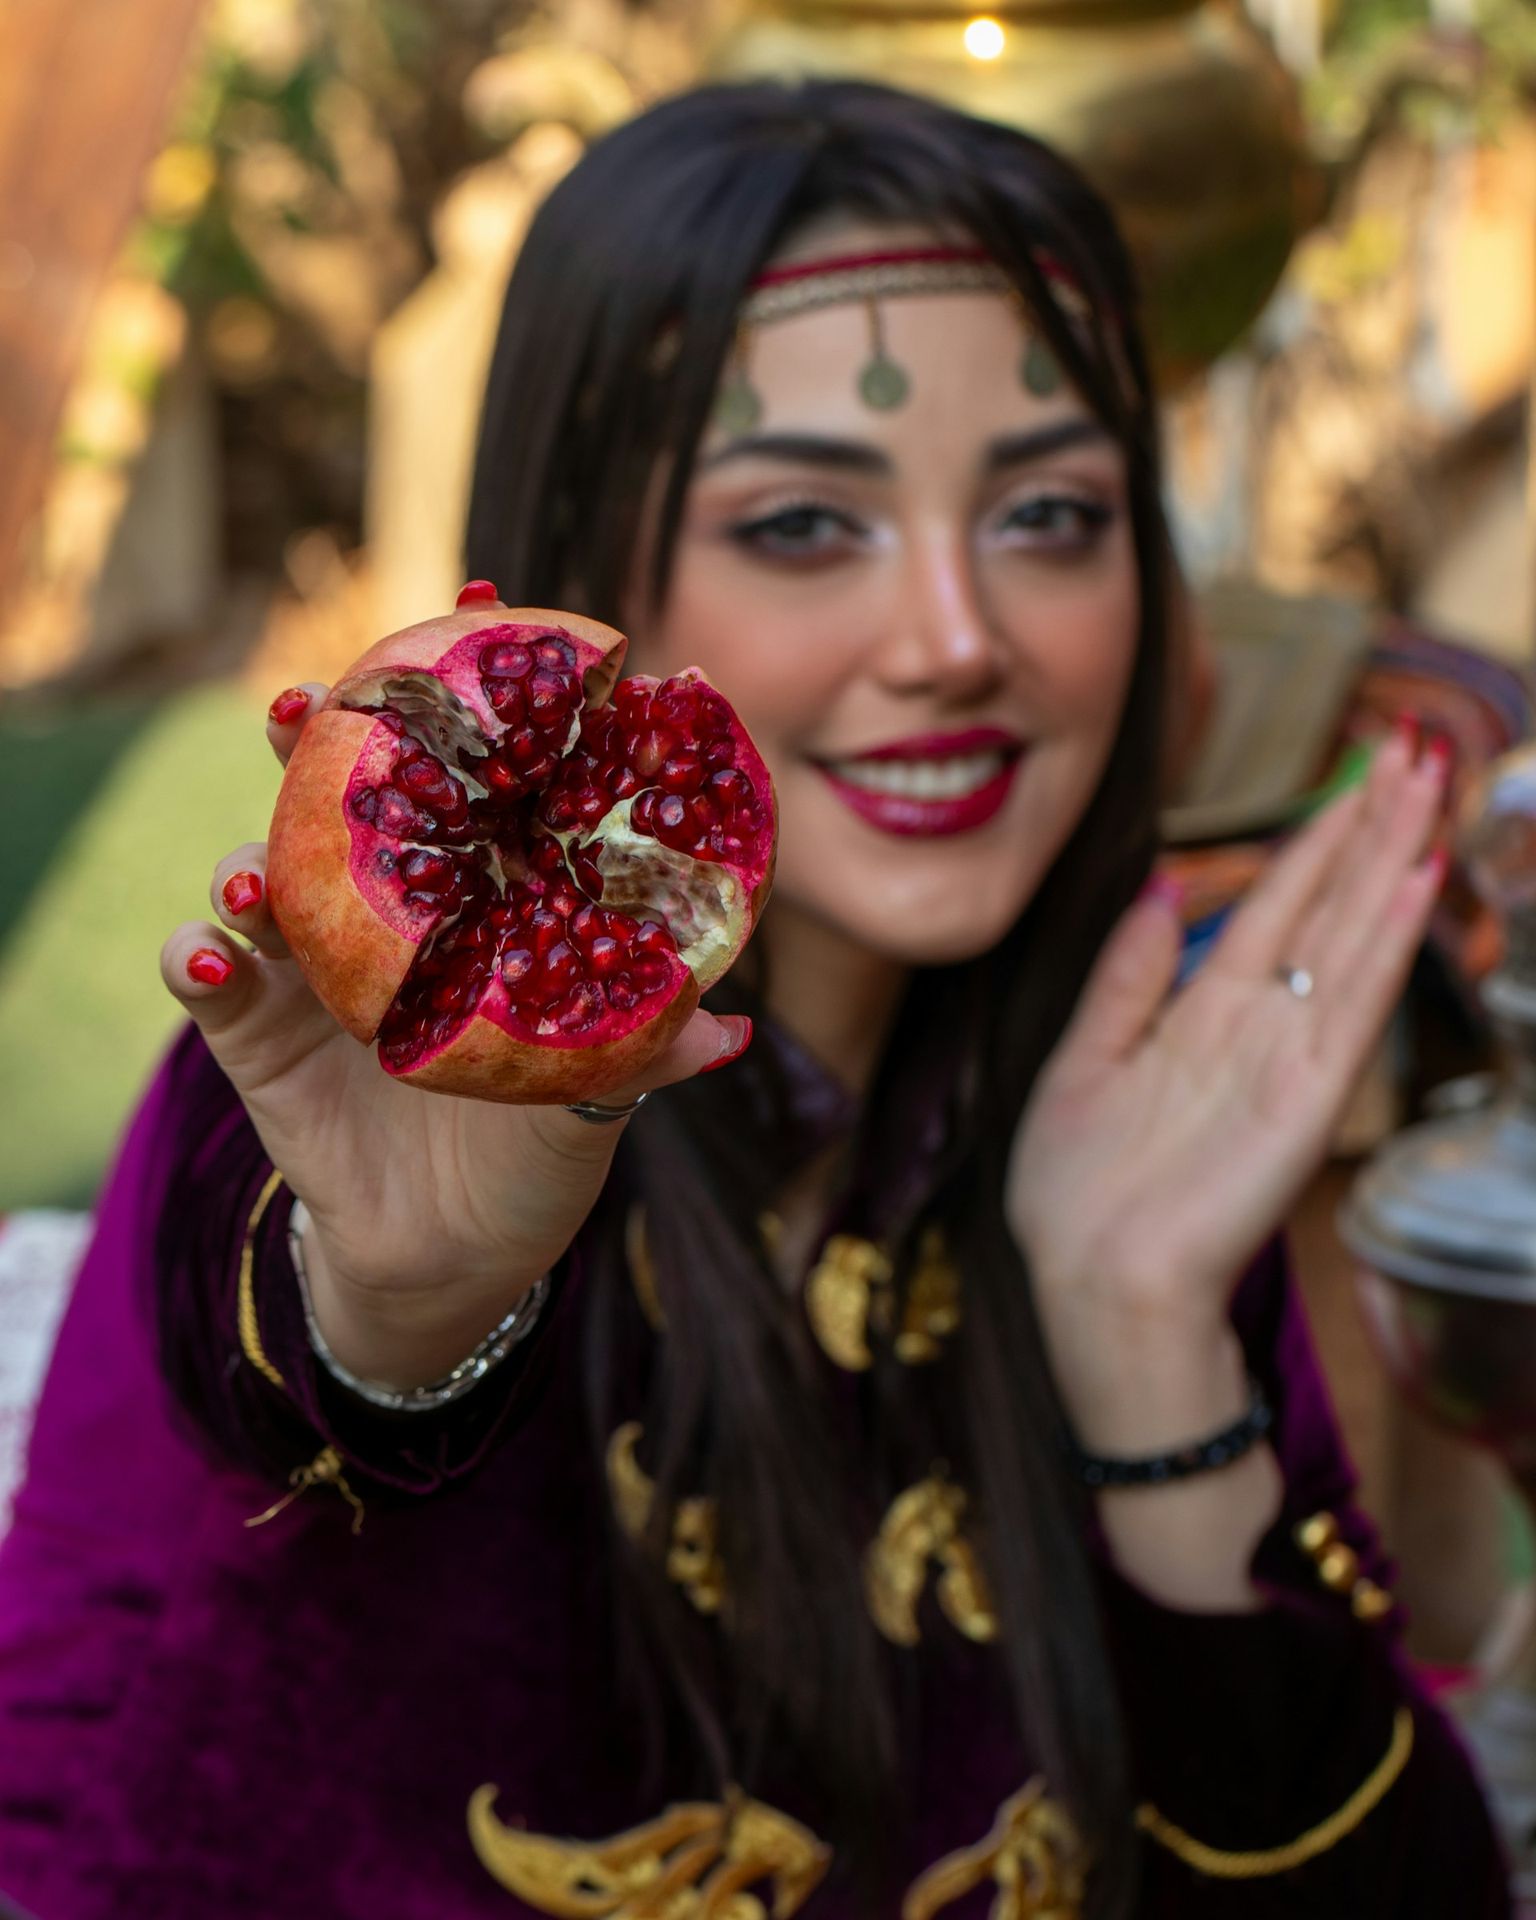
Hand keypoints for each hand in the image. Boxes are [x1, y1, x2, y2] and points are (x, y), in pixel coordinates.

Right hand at [159, 681, 747, 1386]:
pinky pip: (207, 981)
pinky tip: (211, 948)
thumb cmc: (536, 1148)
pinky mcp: (252, 1035)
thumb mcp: (599, 1095)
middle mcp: (388, 912)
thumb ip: (648, 1050)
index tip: (485, 607)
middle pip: (346, 795)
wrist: (456, 1258)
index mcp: (475, 900)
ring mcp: (312, 966)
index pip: (473, 773)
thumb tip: (730, 1031)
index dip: (471, 689)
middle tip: (313, 701)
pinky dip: (197, 955)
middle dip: (325, 735)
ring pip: (262, 871)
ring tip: (258, 863)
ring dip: (251, 850)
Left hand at [1010, 722, 1447, 1346]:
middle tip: (1416, 742)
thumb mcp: (1083, 1061)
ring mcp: (1291, 1060)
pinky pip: (1355, 1005)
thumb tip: (1162, 892)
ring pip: (1353, 935)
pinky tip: (1415, 878)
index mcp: (1204, 1015)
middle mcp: (1260, 1028)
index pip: (1276, 904)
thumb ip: (1127, 979)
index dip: (1315, 836)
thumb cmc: (1079, 1194)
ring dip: (1392, 856)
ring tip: (1429, 779)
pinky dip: (1387, 940)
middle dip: (1371, 823)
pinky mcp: (1307, 1100)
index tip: (1353, 770)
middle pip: (1330, 903)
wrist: (1091, 1285)